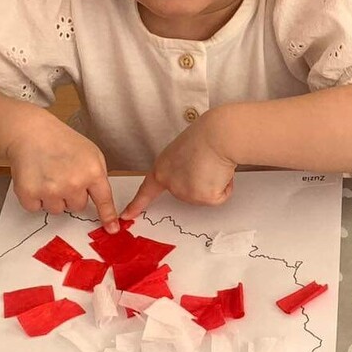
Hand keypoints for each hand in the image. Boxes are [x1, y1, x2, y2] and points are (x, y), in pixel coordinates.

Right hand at [4, 112, 117, 228]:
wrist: (30, 133)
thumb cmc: (62, 142)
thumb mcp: (91, 153)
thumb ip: (97, 176)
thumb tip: (101, 199)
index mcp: (92, 172)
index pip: (103, 200)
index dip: (108, 216)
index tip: (112, 229)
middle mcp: (73, 183)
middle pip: (77, 206)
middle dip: (71, 194)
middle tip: (62, 174)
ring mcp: (51, 190)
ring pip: (57, 209)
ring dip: (53, 197)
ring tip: (48, 175)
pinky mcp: (29, 193)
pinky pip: (36, 208)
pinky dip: (34, 198)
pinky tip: (35, 179)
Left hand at [122, 113, 236, 218]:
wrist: (217, 137)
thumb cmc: (205, 136)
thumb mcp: (184, 152)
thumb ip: (181, 168)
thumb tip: (196, 176)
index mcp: (162, 169)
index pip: (146, 191)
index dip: (137, 204)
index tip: (126, 215)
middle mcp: (171, 184)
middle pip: (189, 193)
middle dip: (202, 181)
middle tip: (206, 163)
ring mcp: (186, 193)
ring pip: (206, 195)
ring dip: (214, 181)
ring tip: (213, 164)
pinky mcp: (203, 198)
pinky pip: (219, 197)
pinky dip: (224, 186)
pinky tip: (220, 172)